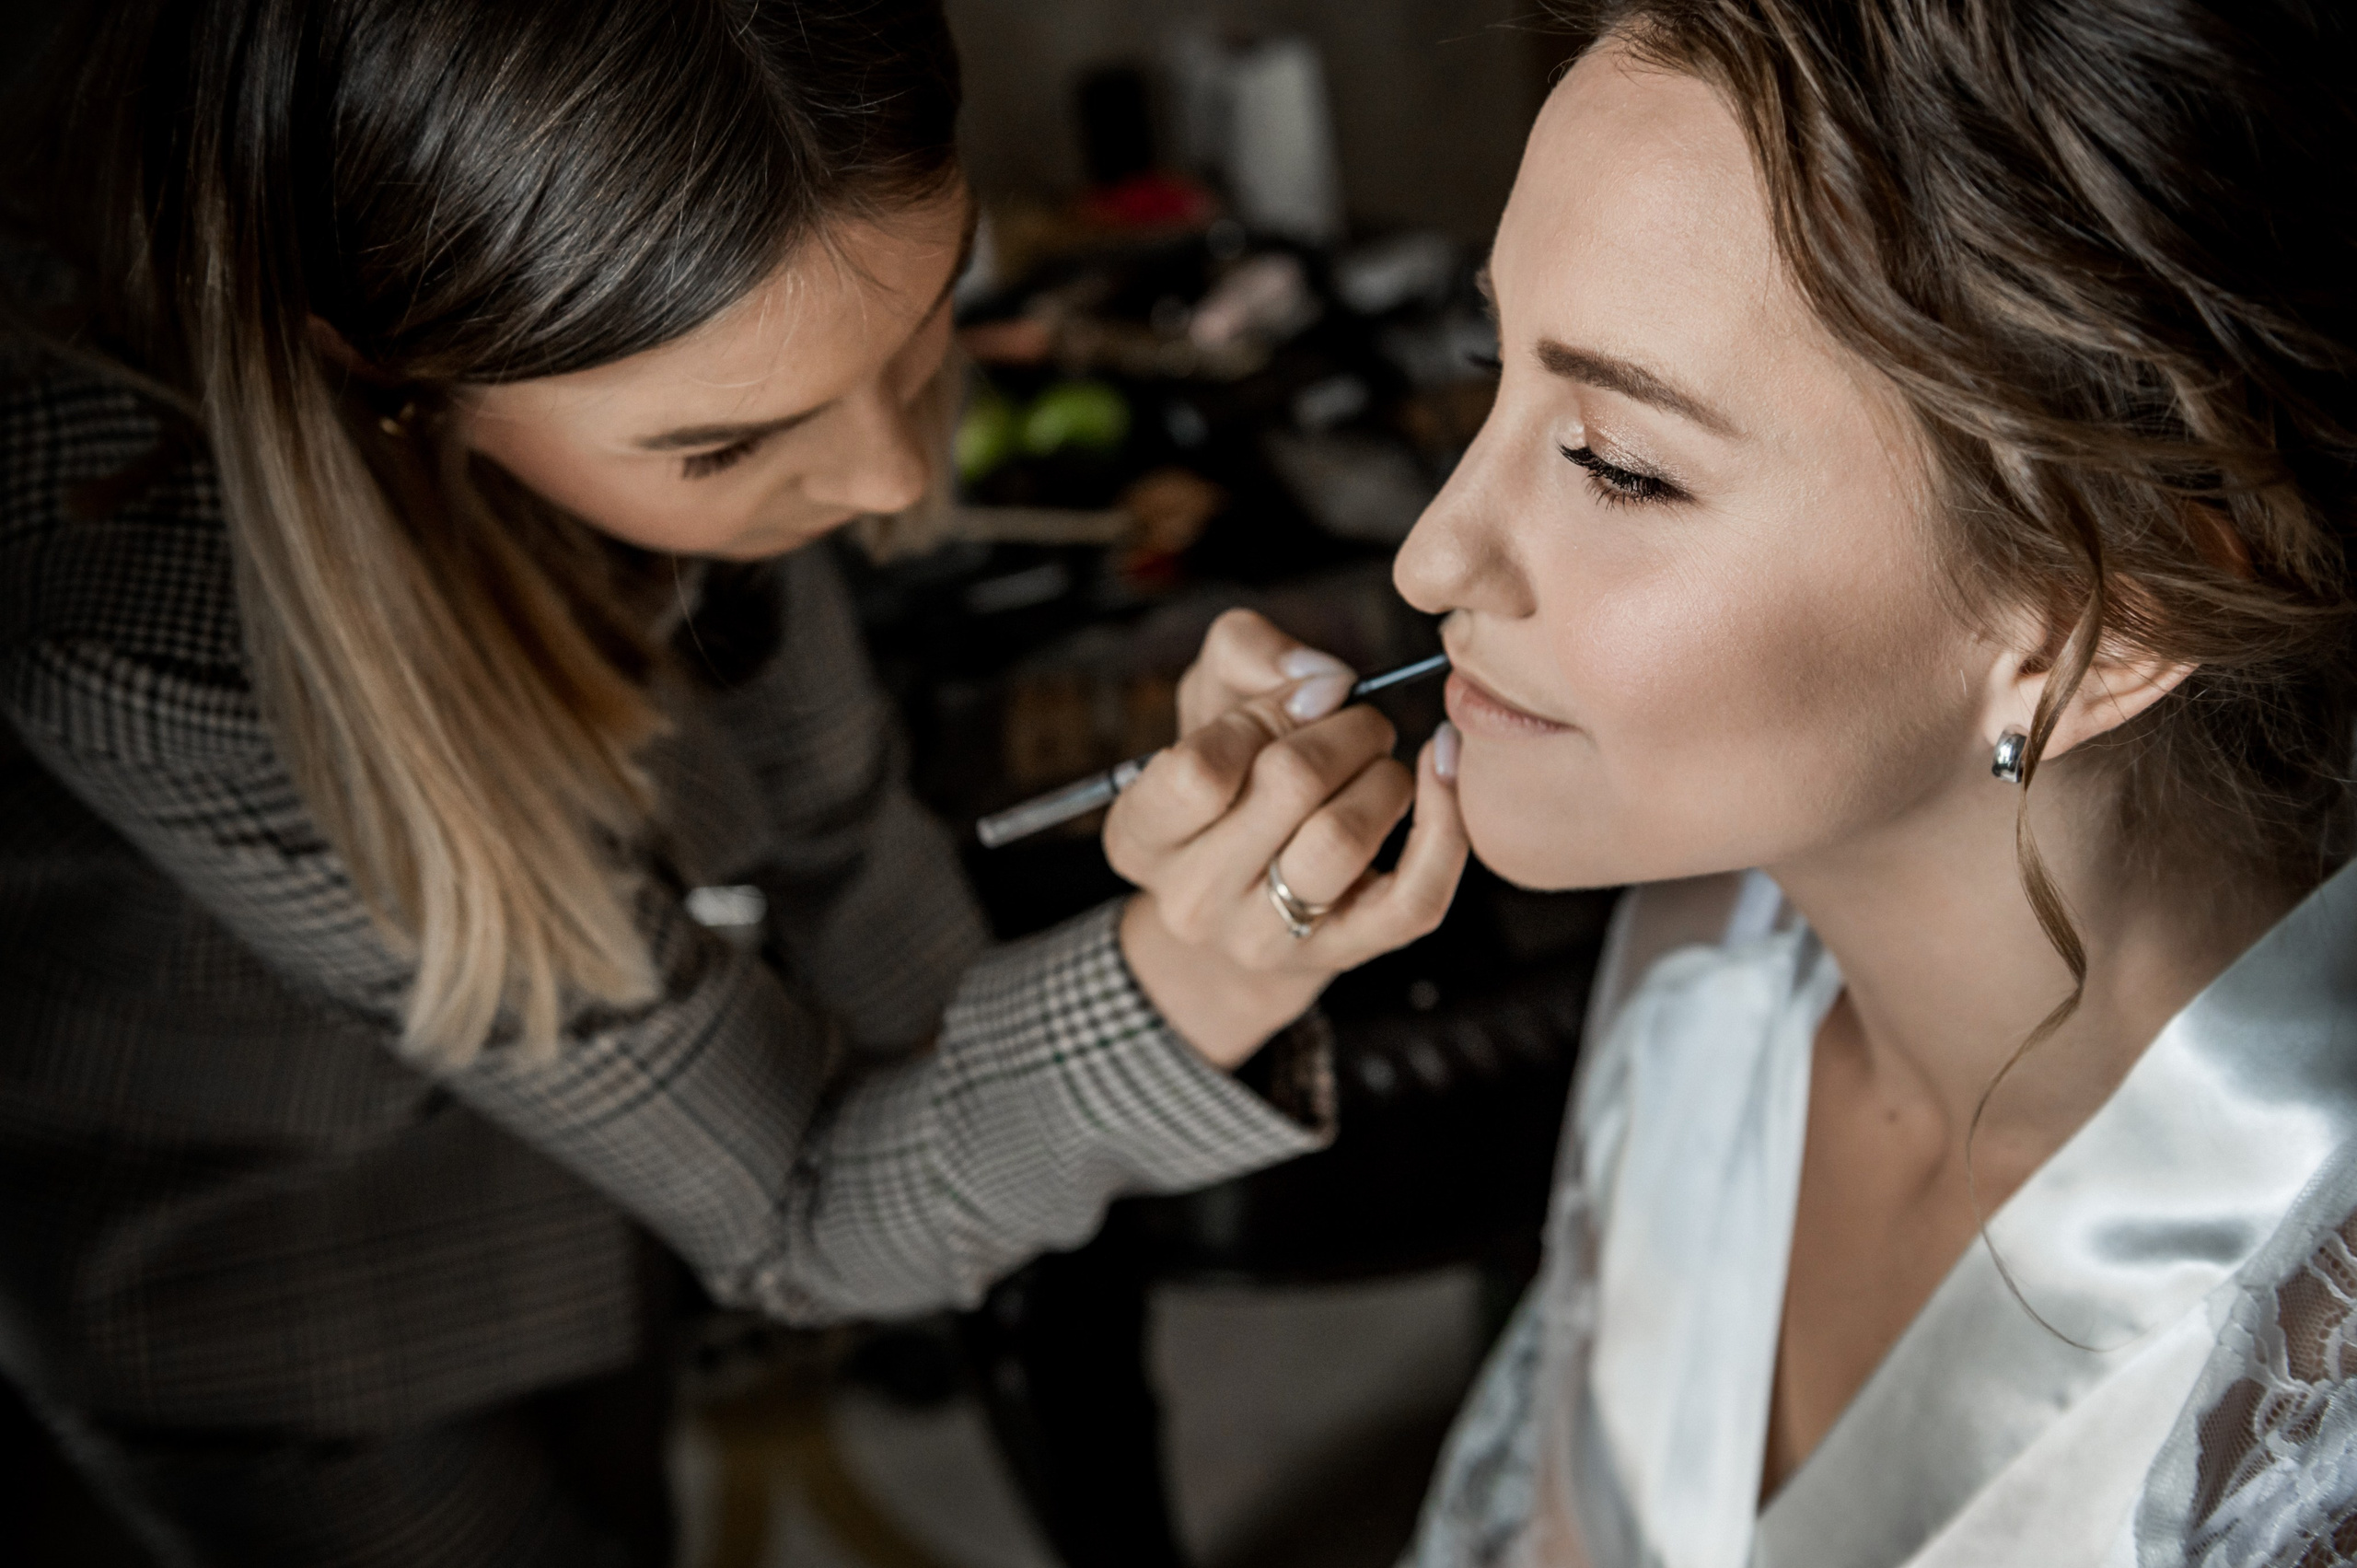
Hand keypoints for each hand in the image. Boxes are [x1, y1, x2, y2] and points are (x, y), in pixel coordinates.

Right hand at [1106, 609, 1467, 1068]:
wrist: (1248, 904)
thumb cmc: (1230, 777)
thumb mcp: (1209, 699)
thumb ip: (1244, 652)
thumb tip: (1324, 679)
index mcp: (1140, 834)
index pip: (1198, 769)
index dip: (1265, 713)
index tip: (1308, 697)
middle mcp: (1191, 898)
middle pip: (1288, 786)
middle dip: (1346, 729)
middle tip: (1362, 723)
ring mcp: (1265, 938)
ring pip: (1344, 838)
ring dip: (1384, 775)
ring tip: (1382, 764)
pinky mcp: (1344, 955)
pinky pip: (1414, 896)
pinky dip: (1444, 824)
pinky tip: (1440, 771)